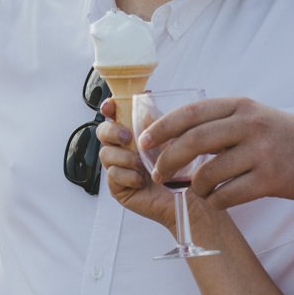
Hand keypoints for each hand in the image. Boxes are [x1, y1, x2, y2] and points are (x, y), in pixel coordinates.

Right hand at [96, 99, 175, 232]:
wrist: (191, 198)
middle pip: (102, 132)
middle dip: (112, 131)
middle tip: (127, 136)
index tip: (110, 106)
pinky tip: (141, 179)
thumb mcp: (171, 137)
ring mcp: (119, 168)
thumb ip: (155, 120)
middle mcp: (124, 148)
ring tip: (141, 164)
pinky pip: (112, 175)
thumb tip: (144, 96)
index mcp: (134, 133)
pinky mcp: (118, 188)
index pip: (114, 115)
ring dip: (124, 157)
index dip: (108, 108)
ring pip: (105, 154)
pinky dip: (127, 175)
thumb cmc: (184, 168)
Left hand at [134, 97, 293, 209]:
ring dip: (194, 187)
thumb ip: (217, 119)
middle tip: (158, 173)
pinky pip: (229, 195)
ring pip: (209, 173)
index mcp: (239, 106)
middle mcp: (249, 125)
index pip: (191, 113)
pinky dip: (216, 201)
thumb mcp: (250, 115)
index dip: (162, 127)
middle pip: (194, 142)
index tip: (144, 141)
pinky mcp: (270, 180)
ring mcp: (261, 152)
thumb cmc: (278, 134)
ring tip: (195, 190)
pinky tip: (216, 200)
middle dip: (168, 160)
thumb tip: (169, 130)